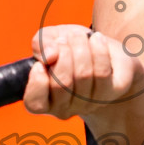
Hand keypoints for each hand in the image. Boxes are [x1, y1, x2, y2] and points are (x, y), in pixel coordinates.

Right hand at [23, 24, 139, 120]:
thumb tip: (49, 55)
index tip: (40, 63)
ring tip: (80, 36)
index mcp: (43, 100)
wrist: (100, 48)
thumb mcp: (49, 39)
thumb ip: (40, 44)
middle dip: (63, 52)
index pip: (35, 103)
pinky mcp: (108, 94)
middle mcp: (64, 108)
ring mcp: (87, 104)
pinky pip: (102, 72)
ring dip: (81, 47)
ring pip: (83, 75)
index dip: (37, 82)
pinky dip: (99, 50)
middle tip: (65, 39)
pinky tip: (97, 39)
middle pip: (62, 83)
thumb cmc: (68, 47)